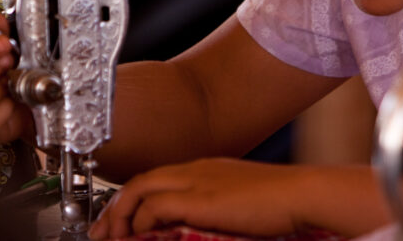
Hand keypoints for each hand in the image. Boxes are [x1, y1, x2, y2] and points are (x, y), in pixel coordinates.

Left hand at [89, 158, 309, 239]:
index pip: (157, 179)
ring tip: (112, 237)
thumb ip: (212, 210)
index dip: (132, 200)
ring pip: (140, 188)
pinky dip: (139, 220)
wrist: (300, 193)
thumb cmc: (280, 202)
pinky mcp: (200, 197)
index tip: (119, 223)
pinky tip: (137, 235)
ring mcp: (197, 180)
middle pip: (141, 180)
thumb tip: (189, 227)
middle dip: (114, 207)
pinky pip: (155, 205)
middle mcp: (196, 170)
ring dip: (120, 214)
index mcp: (205, 170)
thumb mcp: (238, 203)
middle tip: (101, 232)